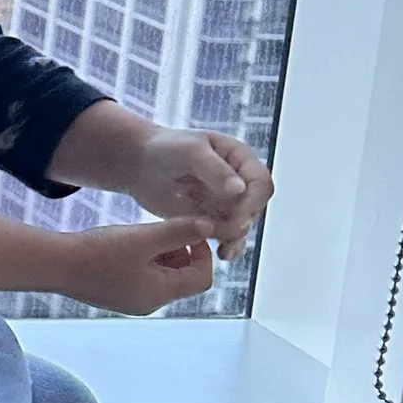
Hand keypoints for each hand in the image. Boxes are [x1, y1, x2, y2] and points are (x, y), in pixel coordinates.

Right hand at [57, 219, 216, 317]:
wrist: (55, 264)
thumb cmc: (99, 252)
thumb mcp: (143, 238)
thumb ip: (178, 231)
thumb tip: (209, 227)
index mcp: (161, 293)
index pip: (202, 278)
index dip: (204, 252)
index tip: (191, 229)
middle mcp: (149, 302)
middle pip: (183, 278)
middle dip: (183, 251)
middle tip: (167, 227)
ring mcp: (131, 300)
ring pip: (163, 276)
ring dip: (163, 254)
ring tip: (146, 233)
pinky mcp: (116, 293)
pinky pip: (143, 277)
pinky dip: (145, 260)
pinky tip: (128, 242)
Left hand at [124, 126, 272, 259]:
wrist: (140, 163)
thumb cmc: (165, 148)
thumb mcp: (190, 151)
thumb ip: (215, 170)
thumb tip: (241, 190)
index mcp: (241, 159)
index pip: (262, 184)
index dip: (253, 202)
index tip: (236, 216)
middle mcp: (239, 181)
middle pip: (254, 208)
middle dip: (239, 221)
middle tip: (214, 227)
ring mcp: (227, 202)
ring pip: (242, 225)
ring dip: (232, 237)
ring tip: (214, 243)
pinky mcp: (213, 219)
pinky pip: (228, 237)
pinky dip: (228, 246)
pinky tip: (221, 253)